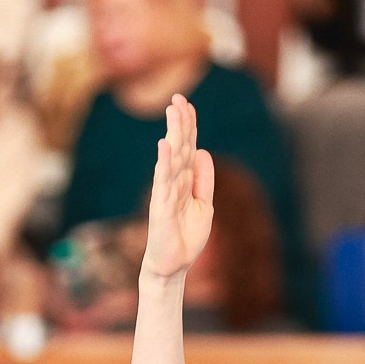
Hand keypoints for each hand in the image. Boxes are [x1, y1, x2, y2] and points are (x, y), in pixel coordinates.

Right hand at [138, 96, 214, 282]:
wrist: (174, 266)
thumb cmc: (186, 237)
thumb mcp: (204, 204)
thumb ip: (204, 179)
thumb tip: (203, 151)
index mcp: (185, 181)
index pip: (188, 148)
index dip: (189, 126)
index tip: (187, 103)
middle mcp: (174, 182)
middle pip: (179, 147)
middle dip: (180, 122)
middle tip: (178, 97)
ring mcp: (166, 193)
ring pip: (172, 158)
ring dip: (173, 134)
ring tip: (173, 111)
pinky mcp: (160, 207)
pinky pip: (164, 182)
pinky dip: (165, 163)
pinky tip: (165, 145)